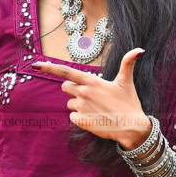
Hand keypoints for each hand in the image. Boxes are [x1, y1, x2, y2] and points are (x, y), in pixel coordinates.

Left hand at [31, 48, 150, 147]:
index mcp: (92, 81)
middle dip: (73, 89)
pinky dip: (80, 118)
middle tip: (90, 95)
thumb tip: (140, 48)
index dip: (50, 67)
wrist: (132, 127)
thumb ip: (127, 64)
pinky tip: (94, 118)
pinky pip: (72, 117)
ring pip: (69, 103)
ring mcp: (81, 107)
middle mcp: (84, 92)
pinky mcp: (80, 121)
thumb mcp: (127, 82)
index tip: (35, 64)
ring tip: (96, 108)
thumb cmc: (129, 103)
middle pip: (65, 87)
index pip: (66, 71)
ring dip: (78, 105)